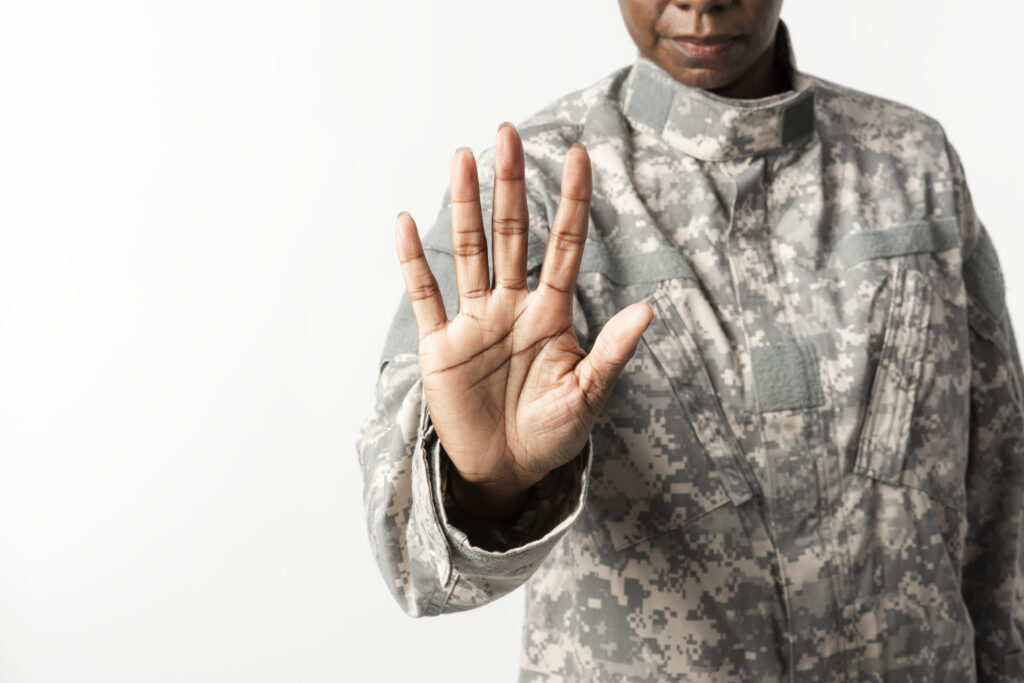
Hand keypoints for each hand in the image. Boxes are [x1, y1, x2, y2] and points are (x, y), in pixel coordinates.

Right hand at [394, 123, 652, 518]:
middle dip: (511, 185)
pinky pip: (425, 296)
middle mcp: (511, 306)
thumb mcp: (589, 395)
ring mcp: (474, 321)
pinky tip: (406, 224)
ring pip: (469, 251)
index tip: (579, 155)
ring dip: (465, 206)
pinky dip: (414, 262)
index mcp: (552, 314)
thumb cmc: (552, 434)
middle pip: (512, 233)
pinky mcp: (440, 345)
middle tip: (507, 134)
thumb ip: (612, 352)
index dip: (573, 202)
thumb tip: (649, 309)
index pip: (565, 246)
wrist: (506, 471)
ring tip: (462, 159)